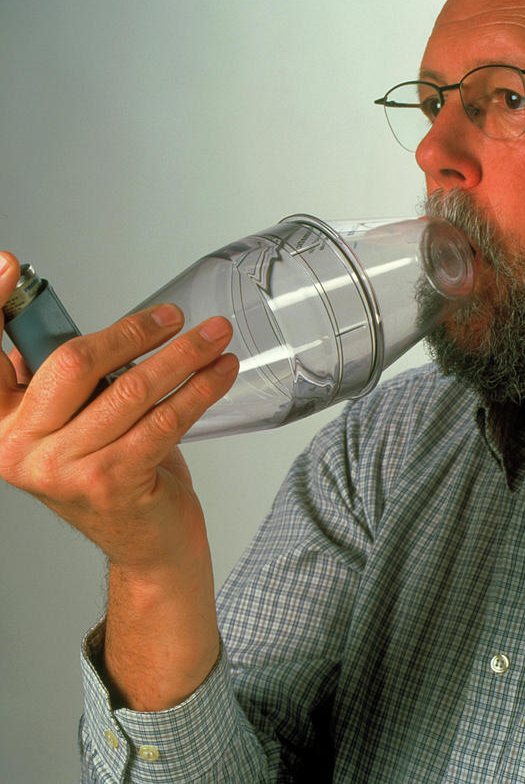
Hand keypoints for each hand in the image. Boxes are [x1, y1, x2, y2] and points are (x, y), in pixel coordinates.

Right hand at [0, 251, 238, 571]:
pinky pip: (166, 418)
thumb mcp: (75, 423)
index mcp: (0, 423)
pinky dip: (200, 388)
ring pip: (131, 389)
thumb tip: (78, 321)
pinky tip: (221, 371)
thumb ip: (66, 379)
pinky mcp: (113, 481)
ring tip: (216, 336)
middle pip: (72, 363)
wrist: (146, 542)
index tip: (10, 264)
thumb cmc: (114, 472)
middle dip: (133, 331)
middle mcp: (18, 448)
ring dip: (183, 355)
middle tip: (174, 316)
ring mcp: (63, 469)